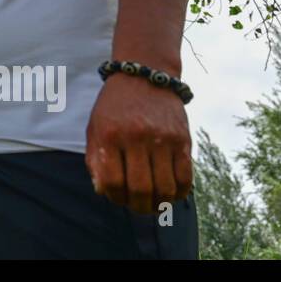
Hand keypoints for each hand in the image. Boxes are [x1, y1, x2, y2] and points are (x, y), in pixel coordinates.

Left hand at [85, 72, 192, 214]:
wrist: (144, 74)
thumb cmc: (115, 105)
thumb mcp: (95, 126)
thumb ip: (95, 158)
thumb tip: (103, 191)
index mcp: (109, 135)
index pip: (112, 182)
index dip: (115, 198)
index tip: (117, 198)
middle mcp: (136, 137)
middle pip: (140, 189)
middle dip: (138, 206)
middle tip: (138, 207)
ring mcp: (162, 138)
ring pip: (164, 187)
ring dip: (159, 204)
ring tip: (155, 204)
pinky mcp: (182, 139)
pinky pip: (186, 177)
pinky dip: (180, 193)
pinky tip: (172, 194)